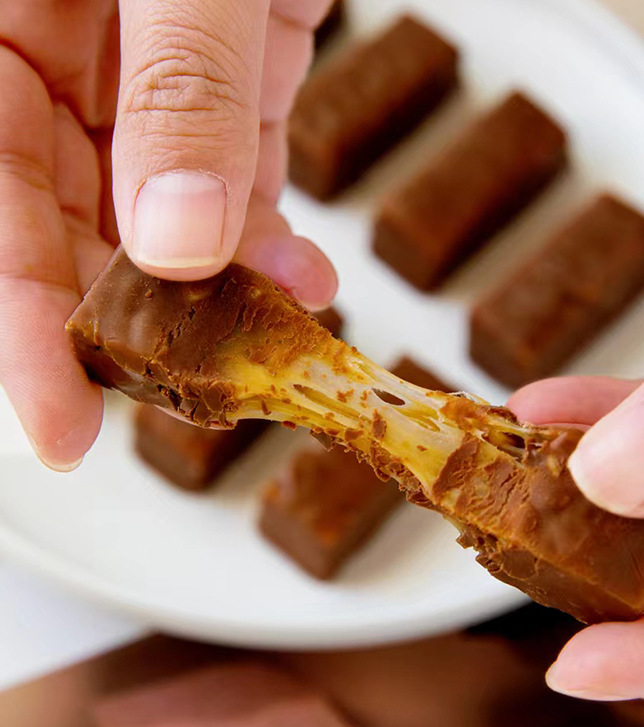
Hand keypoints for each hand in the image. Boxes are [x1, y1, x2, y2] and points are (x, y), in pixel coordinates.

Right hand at [0, 0, 336, 469]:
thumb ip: (178, 89)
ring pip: (157, 219)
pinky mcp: (220, 80)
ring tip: (273, 336)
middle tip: (197, 391)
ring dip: (218, 290)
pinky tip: (301, 275)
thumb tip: (180, 243)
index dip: (20, 334)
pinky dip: (264, 233)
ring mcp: (137, 76)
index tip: (62, 433)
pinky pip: (229, 179)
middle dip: (134, 324)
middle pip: (66, 230)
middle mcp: (45, 60)